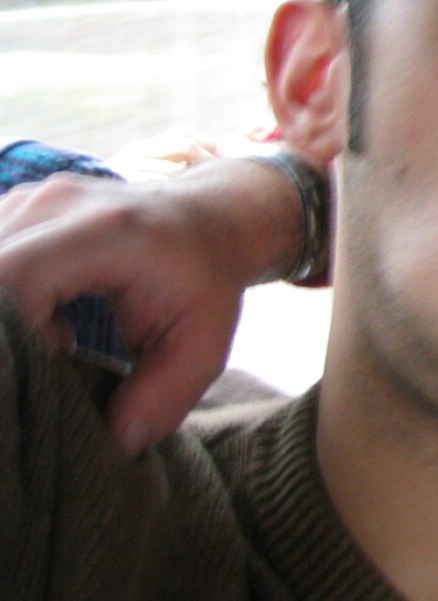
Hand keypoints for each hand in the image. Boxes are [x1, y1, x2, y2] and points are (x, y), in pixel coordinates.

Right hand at [0, 157, 304, 455]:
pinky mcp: (13, 211)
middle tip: (41, 367)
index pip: (16, 278)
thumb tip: (113, 445)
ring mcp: (28, 202)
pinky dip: (2, 302)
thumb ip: (163, 396)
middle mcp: (55, 205)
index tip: (50, 366)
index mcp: (104, 230)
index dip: (13, 334)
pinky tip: (41, 322)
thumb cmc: (207, 280)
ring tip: (51, 341)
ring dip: (2, 317)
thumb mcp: (202, 344)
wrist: (208, 219)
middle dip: (2, 336)